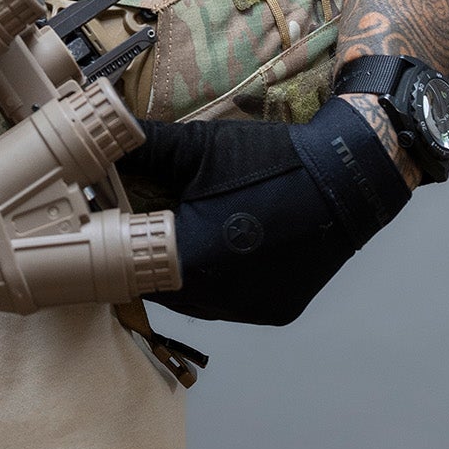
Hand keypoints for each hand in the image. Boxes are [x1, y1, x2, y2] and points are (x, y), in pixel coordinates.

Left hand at [119, 99, 411, 325]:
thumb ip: (144, 148)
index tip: (114, 230)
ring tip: (183, 238)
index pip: (135, 271)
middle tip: (145, 231)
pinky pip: (233, 303)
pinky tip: (223, 250)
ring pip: (200, 301)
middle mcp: (223, 299)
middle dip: (152, 263)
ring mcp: (253, 309)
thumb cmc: (268, 160)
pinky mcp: (278, 311)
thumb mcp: (198, 147)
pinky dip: (221, 282)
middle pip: (166, 290)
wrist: (347, 177)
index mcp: (193, 262)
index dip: (121, 251)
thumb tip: (101, 138)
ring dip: (186, 276)